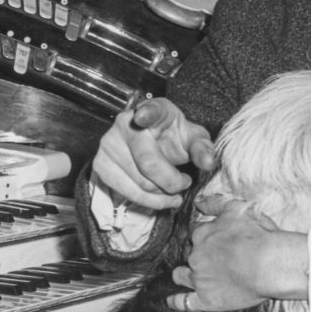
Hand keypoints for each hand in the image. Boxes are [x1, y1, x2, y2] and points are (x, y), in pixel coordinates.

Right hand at [92, 98, 215, 210]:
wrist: (153, 142)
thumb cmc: (173, 138)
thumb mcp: (193, 139)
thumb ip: (203, 149)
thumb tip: (208, 163)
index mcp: (153, 110)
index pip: (149, 111)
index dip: (146, 114)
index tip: (142, 117)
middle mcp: (125, 123)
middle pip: (148, 163)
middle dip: (172, 182)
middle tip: (184, 182)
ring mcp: (109, 143)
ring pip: (138, 182)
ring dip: (161, 195)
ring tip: (173, 191)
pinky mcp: (101, 164)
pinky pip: (126, 192)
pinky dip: (147, 201)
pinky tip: (158, 196)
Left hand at [168, 194, 308, 311]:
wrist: (270, 264)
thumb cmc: (258, 235)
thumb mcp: (237, 209)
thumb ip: (215, 203)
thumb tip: (198, 201)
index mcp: (202, 234)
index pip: (195, 233)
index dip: (202, 236)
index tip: (211, 239)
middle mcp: (196, 256)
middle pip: (189, 254)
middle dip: (196, 255)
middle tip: (210, 258)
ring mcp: (199, 279)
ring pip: (181, 276)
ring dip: (183, 274)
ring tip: (186, 276)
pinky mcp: (206, 299)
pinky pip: (185, 302)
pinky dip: (177, 302)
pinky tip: (172, 301)